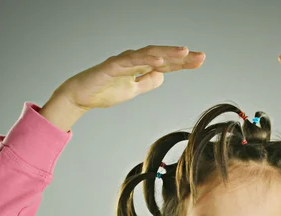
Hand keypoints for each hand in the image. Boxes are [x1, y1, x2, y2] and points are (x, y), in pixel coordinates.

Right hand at [55, 45, 205, 110]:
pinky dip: (145, 60)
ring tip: (184, 53)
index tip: (200, 61)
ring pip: (148, 54)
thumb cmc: (104, 91)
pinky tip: (158, 61)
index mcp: (140, 67)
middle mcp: (134, 60)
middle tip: (200, 56)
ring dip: (167, 53)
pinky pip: (130, 62)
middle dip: (181, 56)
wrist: (80, 97)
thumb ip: (147, 82)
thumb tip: (163, 76)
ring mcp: (123, 62)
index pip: (165, 63)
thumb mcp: (133, 90)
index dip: (183, 63)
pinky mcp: (112, 67)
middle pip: (161, 55)